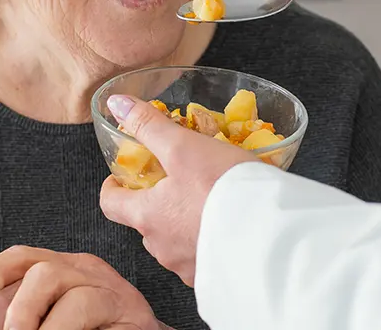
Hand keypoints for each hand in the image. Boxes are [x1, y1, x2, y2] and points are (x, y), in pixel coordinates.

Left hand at [0, 246, 161, 329]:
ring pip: (74, 295)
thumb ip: (24, 309)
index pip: (21, 258)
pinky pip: (99, 315)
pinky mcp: (134, 315)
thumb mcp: (48, 314)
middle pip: (44, 271)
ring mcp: (113, 291)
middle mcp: (86, 272)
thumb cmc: (91, 328)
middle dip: (22, 309)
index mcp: (61, 267)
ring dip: (50, 328)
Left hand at [98, 94, 255, 285]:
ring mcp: (187, 266)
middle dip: (157, 202)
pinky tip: (229, 225)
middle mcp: (161, 247)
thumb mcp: (184, 147)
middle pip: (146, 222)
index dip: (113, 187)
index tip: (123, 177)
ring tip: (209, 201)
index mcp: (147, 216)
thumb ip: (149, 126)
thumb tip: (117, 105)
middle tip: (176, 181)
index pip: (111, 204)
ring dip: (184, 223)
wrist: (270, 234)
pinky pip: (203, 256)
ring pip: (175, 240)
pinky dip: (209, 239)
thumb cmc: (222, 190)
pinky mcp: (214, 275)